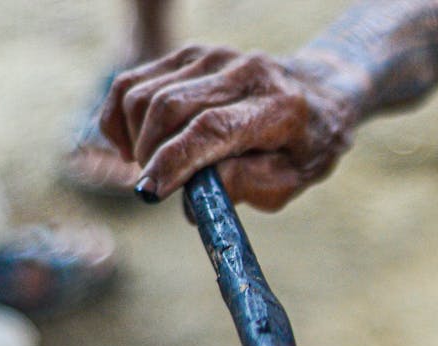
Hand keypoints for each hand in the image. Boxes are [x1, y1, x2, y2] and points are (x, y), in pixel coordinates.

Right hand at [99, 45, 358, 210]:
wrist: (316, 96)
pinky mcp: (189, 54)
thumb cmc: (302, 148)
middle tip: (154, 189)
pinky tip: (134, 146)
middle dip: (150, 155)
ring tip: (153, 168)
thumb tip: (189, 199)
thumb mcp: (288, 181)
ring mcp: (213, 56)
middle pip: (170, 107)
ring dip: (136, 140)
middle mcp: (245, 72)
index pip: (211, 129)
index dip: (173, 161)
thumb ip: (243, 188)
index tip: (149, 192)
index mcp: (278, 108)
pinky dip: (121, 119)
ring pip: (144, 95)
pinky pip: (133, 83)